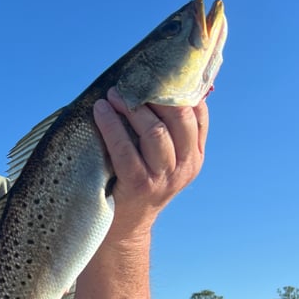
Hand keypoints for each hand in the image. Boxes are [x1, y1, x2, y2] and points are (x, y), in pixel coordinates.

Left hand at [93, 86, 207, 234]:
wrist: (124, 229)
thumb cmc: (137, 183)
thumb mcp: (161, 159)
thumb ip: (166, 130)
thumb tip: (162, 84)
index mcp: (195, 156)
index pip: (198, 113)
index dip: (180, 88)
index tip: (160, 70)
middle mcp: (185, 166)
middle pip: (179, 118)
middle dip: (155, 93)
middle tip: (131, 80)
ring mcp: (164, 178)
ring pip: (154, 132)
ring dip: (132, 107)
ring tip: (113, 94)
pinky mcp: (139, 185)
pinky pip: (124, 148)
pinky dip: (111, 125)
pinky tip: (100, 111)